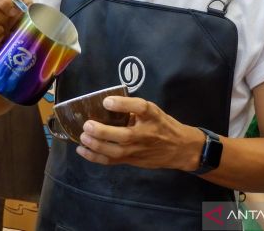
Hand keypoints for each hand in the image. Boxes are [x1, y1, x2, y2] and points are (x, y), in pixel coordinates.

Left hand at [75, 96, 202, 170]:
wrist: (181, 149)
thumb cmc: (162, 125)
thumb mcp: (153, 111)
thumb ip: (133, 108)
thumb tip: (104, 102)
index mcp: (152, 116)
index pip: (140, 108)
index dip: (123, 104)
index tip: (106, 101)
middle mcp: (146, 133)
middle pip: (125, 135)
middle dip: (103, 132)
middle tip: (87, 125)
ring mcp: (139, 150)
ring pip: (117, 152)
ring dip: (97, 146)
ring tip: (83, 137)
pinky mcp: (132, 161)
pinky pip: (112, 161)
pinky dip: (95, 157)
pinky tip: (82, 150)